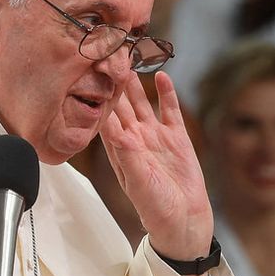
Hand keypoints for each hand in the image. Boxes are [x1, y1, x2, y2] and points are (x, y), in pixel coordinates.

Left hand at [101, 71, 212, 262]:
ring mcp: (155, 136)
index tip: (91, 74)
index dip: (97, 96)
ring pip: (142, 102)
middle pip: (120, 104)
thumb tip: (114, 129)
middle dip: (114, 81)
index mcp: (119, 150)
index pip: (104, 117)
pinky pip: (169, 110)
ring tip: (130, 57)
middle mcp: (134, 139)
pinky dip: (166, 93)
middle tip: (108, 55)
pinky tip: (162, 75)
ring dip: (135, 82)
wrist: (183, 220)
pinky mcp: (176, 137)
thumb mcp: (139, 182)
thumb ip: (128, 155)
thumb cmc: (156, 208)